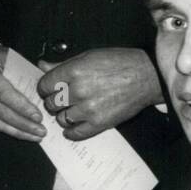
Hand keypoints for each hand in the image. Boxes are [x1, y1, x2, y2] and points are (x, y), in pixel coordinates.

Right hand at [0, 42, 45, 141]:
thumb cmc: (0, 60)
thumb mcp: (13, 58)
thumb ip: (30, 68)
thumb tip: (50, 76)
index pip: (4, 94)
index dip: (22, 107)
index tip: (38, 117)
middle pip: (2, 112)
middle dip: (24, 124)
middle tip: (41, 130)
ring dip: (19, 131)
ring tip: (36, 135)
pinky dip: (11, 131)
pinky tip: (25, 134)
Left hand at [35, 48, 161, 140]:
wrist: (148, 76)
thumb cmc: (120, 63)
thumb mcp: (89, 56)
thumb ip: (63, 64)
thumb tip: (42, 66)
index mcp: (75, 71)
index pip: (44, 85)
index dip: (46, 88)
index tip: (50, 90)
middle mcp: (79, 90)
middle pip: (51, 103)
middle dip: (54, 102)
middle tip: (62, 99)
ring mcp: (88, 108)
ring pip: (61, 119)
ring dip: (64, 115)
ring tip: (72, 110)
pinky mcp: (99, 123)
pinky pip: (75, 133)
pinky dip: (71, 132)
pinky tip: (74, 125)